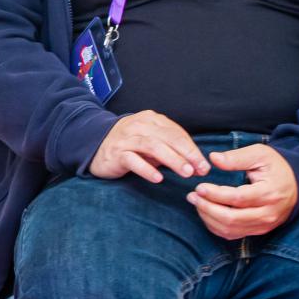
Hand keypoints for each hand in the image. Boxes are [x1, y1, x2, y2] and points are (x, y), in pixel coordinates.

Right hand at [89, 111, 206, 181]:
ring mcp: (126, 138)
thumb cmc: (129, 145)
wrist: (94, 145)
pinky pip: (132, 160)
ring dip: (172, 159)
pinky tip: (158, 178)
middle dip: (187, 154)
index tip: (204, 165)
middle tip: (200, 170)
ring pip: (153, 146)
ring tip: (186, 173)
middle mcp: (139, 126)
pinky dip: (147, 169)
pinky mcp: (115, 153)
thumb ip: (170, 148)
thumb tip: (196, 164)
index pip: (177, 133)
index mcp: (151, 120)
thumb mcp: (151, 141)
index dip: (193, 149)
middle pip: (168, 138)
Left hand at [188, 143, 298, 239]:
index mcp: (269, 193)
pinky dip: (216, 226)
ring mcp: (264, 225)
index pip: (238, 198)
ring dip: (209, 218)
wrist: (296, 182)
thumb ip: (236, 157)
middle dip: (207, 208)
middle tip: (193, 196)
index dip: (216, 194)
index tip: (199, 187)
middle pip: (232, 218)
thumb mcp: (259, 154)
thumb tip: (213, 158)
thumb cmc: (276, 166)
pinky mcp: (259, 230)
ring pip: (231, 229)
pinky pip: (233, 234)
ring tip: (196, 202)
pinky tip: (207, 213)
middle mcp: (268, 213)